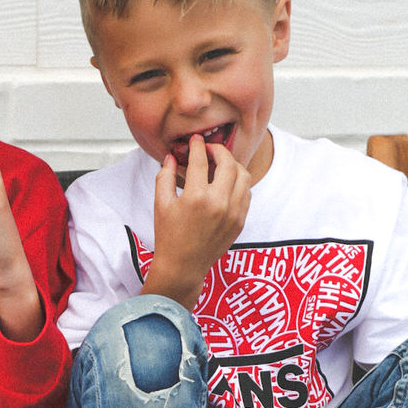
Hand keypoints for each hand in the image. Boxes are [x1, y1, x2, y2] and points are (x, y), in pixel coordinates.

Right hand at [145, 136, 251, 311]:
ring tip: (221, 165)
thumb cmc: (169, 237)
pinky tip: (227, 184)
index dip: (198, 146)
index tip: (196, 141)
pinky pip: (246, 193)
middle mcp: (218, 203)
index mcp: (196, 197)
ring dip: (232, 165)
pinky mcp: (240, 221)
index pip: (201, 160)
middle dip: (219, 150)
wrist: (183, 267)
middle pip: (228, 163)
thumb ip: (165, 176)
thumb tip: (171, 157)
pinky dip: (239, 183)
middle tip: (210, 149)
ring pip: (243, 176)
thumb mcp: (161, 204)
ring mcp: (233, 213)